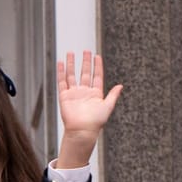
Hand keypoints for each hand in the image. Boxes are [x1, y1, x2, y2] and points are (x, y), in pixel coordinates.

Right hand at [54, 50, 122, 168]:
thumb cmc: (95, 121)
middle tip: (85, 51)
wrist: (82, 130)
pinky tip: (61, 64)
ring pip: (72, 75)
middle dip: (85, 62)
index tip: (97, 56)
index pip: (96, 76)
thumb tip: (121, 86)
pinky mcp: (64, 96)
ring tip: (71, 53)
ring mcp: (74, 93)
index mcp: (95, 93)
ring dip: (71, 64)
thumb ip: (113, 95)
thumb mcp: (108, 106)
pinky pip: (62, 82)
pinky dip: (61, 72)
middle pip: (84, 73)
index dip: (97, 66)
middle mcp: (84, 92)